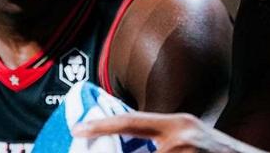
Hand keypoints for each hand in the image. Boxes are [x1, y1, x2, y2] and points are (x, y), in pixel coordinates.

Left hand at [72, 111, 268, 152]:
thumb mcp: (191, 139)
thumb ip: (165, 140)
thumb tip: (138, 144)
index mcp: (177, 124)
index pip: (131, 121)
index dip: (102, 125)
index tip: (78, 128)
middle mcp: (179, 138)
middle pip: (134, 150)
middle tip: (98, 149)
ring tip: (176, 152)